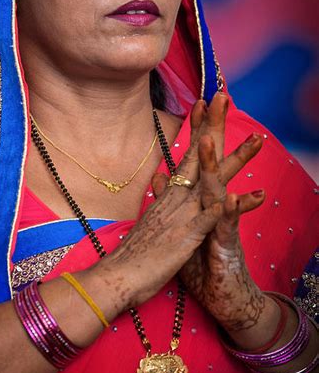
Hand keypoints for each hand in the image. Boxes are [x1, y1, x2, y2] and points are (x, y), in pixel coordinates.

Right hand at [98, 95, 261, 311]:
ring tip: (255, 140)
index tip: (206, 101)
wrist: (116, 276)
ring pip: (211, 182)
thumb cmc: (133, 252)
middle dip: (215, 126)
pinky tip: (234, 196)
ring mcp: (181, 216)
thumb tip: (160, 177)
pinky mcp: (183, 238)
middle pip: (201, 156)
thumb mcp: (148, 218)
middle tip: (224, 96)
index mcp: (170, 195)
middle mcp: (176, 198)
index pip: (188, 154)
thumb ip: (158, 197)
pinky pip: (206, 222)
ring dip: (234, 160)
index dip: (198, 127)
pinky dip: (220, 208)